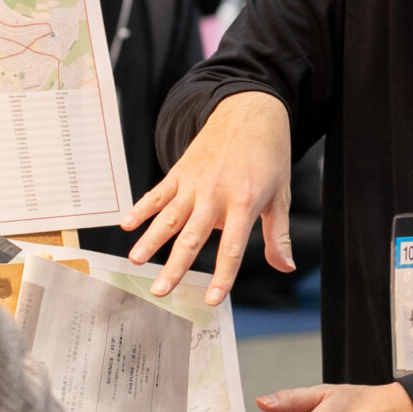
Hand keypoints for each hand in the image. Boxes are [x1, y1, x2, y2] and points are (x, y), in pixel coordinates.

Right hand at [121, 91, 291, 302]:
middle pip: (192, 237)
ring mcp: (195, 182)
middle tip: (159, 290)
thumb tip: (286, 266)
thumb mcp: (281, 196)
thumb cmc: (269, 156)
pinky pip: (158, 192)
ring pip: (169, 216)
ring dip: (150, 239)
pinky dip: (141, 207)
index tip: (211, 299)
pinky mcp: (181, 171)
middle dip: (174, 266)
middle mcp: (216, 194)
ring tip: (135, 261)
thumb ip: (277, 234)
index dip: (222, 276)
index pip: (231, 248)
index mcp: (244, 203)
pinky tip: (127, 224)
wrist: (250, 112)